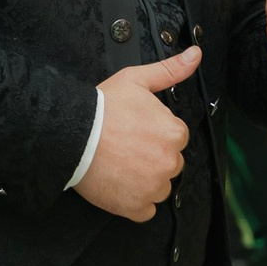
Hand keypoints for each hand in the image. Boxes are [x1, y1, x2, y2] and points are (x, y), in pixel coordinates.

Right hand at [76, 47, 200, 222]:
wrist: (71, 134)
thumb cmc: (102, 108)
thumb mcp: (136, 80)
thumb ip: (170, 70)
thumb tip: (195, 55)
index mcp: (174, 133)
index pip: (175, 138)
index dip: (155, 134)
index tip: (136, 131)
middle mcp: (169, 162)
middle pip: (169, 164)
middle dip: (152, 158)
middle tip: (125, 147)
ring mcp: (153, 187)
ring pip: (159, 187)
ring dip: (144, 180)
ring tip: (120, 165)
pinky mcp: (136, 207)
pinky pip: (145, 210)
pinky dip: (134, 201)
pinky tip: (119, 184)